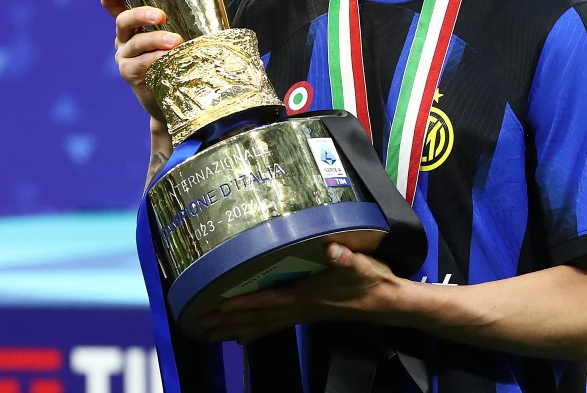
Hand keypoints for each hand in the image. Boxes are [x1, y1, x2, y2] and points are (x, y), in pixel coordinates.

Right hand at [99, 0, 227, 121]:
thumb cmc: (181, 56)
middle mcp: (124, 38)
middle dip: (140, 15)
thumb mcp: (187, 30)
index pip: (114, 3)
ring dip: (155, 40)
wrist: (178, 95)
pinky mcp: (131, 75)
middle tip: (160, 16)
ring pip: (136, 44)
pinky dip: (155, 59)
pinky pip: (141, 64)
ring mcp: (125, 57)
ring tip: (177, 41)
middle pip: (123, 20)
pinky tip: (168, 58)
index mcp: (134, 23)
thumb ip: (199, 8)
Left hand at [200, 243, 402, 342]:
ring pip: (264, 324)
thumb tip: (333, 249)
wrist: (386, 301)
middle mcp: (301, 308)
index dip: (244, 303)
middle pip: (259, 318)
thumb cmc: (372, 280)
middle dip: (229, 320)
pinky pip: (275, 325)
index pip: (269, 301)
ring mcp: (303, 314)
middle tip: (200, 323)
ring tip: (210, 332)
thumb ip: (347, 258)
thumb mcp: (362, 265)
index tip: (219, 305)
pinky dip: (256, 331)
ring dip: (236, 328)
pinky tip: (242, 336)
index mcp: (308, 295)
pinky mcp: (308, 314)